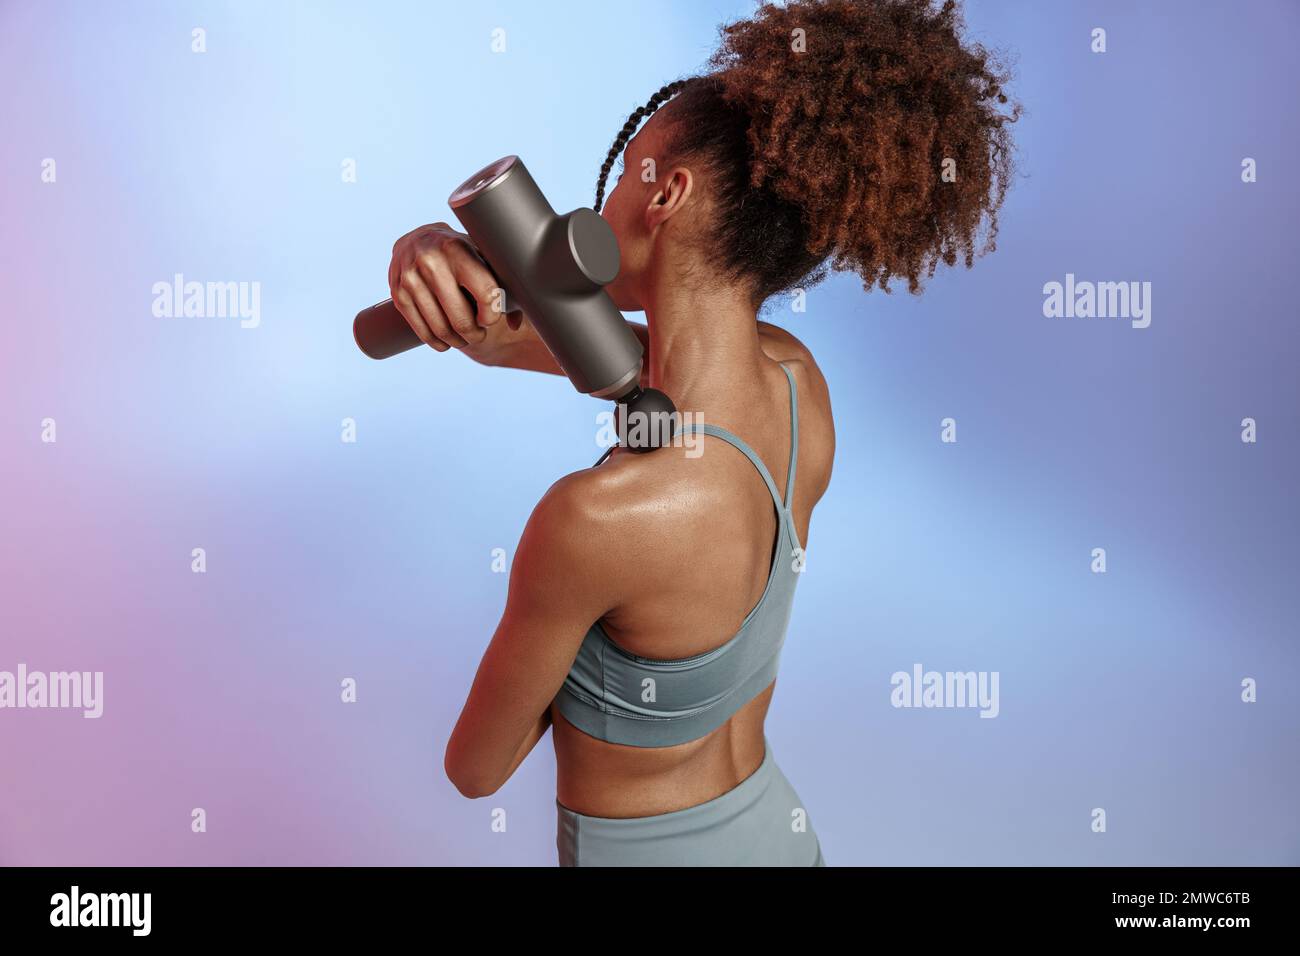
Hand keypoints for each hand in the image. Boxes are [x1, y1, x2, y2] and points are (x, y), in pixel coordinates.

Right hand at [388, 222, 523, 352]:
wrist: (418, 239)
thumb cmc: (461, 253)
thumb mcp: (483, 258)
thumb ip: (503, 286)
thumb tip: (516, 324)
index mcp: (458, 250)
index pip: (486, 295)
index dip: (492, 315)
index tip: (490, 317)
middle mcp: (431, 262)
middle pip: (462, 319)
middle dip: (475, 334)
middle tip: (479, 334)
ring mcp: (411, 278)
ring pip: (442, 329)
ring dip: (457, 341)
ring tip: (464, 338)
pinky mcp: (398, 293)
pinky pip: (421, 330)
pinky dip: (437, 342)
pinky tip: (445, 342)